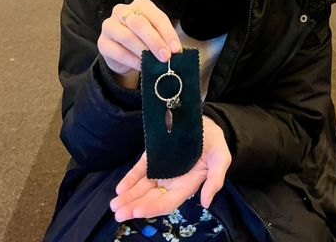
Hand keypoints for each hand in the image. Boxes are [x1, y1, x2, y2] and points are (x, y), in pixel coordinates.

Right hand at [97, 0, 181, 85]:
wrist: (124, 56)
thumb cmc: (144, 40)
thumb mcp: (156, 36)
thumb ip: (164, 40)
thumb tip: (174, 51)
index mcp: (140, 5)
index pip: (156, 16)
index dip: (168, 33)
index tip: (176, 49)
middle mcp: (122, 11)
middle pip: (139, 23)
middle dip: (155, 41)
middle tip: (166, 57)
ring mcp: (109, 26)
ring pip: (127, 37)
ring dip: (143, 51)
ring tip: (154, 63)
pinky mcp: (102, 43)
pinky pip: (118, 52)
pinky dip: (132, 60)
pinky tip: (142, 67)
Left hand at [110, 116, 231, 220]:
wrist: (205, 121)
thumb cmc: (214, 142)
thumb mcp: (221, 159)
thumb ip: (215, 180)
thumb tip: (205, 203)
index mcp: (188, 184)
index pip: (168, 201)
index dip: (153, 207)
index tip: (138, 210)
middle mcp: (172, 181)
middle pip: (152, 198)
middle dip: (135, 206)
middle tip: (119, 213)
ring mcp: (161, 169)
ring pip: (143, 187)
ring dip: (129, 196)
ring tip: (114, 205)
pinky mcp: (153, 157)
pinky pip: (140, 171)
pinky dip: (130, 179)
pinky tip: (120, 188)